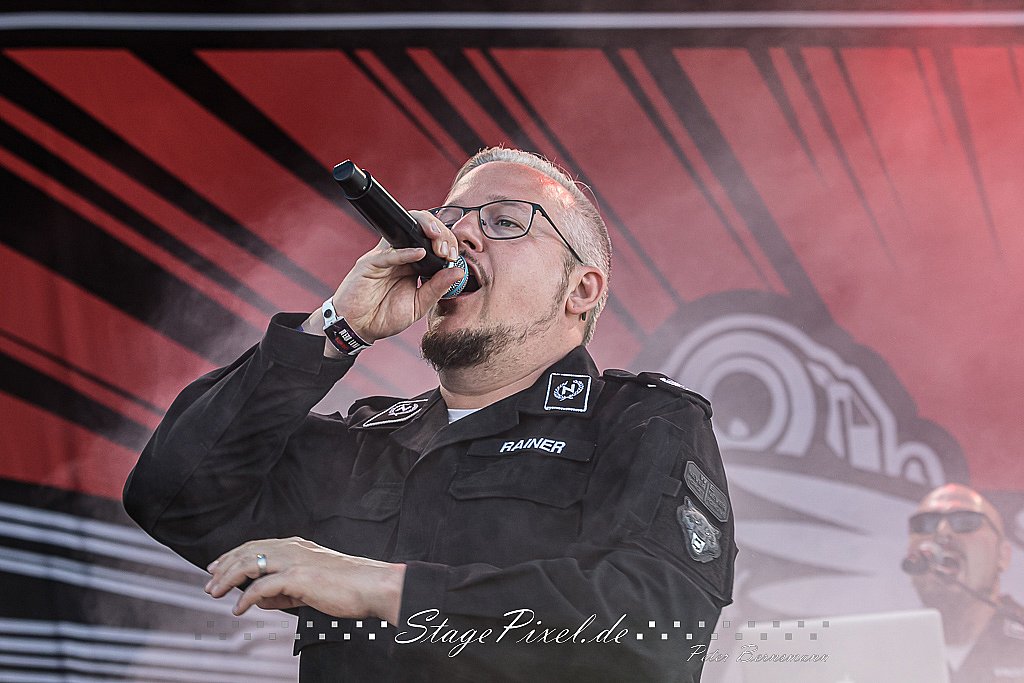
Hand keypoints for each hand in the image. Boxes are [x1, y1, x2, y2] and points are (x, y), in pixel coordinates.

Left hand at [204, 537, 405, 624]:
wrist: (371, 586)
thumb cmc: (348, 587)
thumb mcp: (310, 586)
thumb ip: (284, 590)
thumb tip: (259, 600)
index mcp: (298, 547)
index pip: (257, 545)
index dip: (233, 555)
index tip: (217, 566)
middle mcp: (293, 549)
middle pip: (248, 551)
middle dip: (224, 566)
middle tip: (209, 582)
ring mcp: (295, 561)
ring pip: (249, 563)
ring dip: (228, 579)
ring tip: (215, 592)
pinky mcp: (298, 577)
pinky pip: (262, 587)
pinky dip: (247, 598)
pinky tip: (239, 608)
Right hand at [306, 212, 462, 347]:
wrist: (358, 328)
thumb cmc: (384, 316)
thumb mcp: (419, 305)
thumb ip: (438, 288)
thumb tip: (459, 271)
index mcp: (412, 264)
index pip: (432, 243)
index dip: (447, 244)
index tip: (454, 257)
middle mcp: (399, 256)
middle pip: (421, 230)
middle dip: (440, 235)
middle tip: (449, 251)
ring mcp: (384, 257)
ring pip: (405, 232)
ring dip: (426, 233)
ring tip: (441, 246)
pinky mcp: (369, 264)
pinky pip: (388, 253)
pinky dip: (405, 252)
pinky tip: (420, 253)